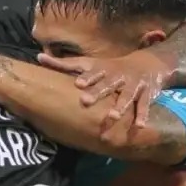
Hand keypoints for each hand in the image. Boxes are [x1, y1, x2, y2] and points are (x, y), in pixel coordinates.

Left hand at [37, 49, 170, 128]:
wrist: (147, 64)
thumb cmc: (109, 67)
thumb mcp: (88, 63)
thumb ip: (64, 64)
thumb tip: (38, 58)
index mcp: (102, 69)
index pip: (93, 72)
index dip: (87, 77)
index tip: (78, 84)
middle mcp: (117, 76)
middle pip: (107, 84)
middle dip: (98, 92)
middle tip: (86, 101)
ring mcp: (132, 85)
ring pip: (126, 96)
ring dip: (120, 106)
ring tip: (112, 116)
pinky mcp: (146, 93)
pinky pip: (144, 105)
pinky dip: (142, 115)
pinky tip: (139, 126)